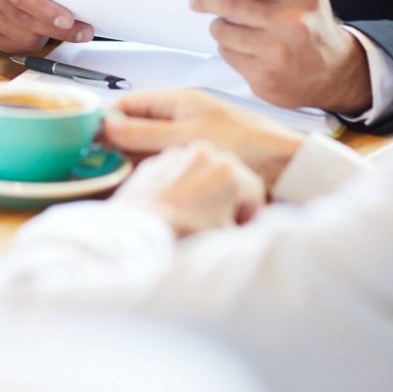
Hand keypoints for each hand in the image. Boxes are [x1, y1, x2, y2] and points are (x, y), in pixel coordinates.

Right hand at [0, 0, 93, 52]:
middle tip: (83, 31)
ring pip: (22, 37)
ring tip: (61, 27)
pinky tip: (43, 33)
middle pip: (23, 18)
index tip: (69, 19)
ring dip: (47, 37)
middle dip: (57, 29)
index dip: (46, 10)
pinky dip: (34, 45)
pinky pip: (14, 47)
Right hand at [104, 89, 303, 186]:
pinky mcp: (199, 159)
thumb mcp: (188, 138)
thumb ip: (146, 133)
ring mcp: (189, 138)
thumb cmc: (247, 144)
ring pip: (149, 146)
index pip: (130, 103)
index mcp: (178, 101)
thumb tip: (107, 125)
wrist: (287, 166)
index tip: (86, 135)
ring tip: (112, 175)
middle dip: (116, 141)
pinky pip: (166, 161)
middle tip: (95, 161)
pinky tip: (144, 184)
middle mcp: (182, 116)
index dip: (107, 117)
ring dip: (133, 158)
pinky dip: (153, 170)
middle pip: (137, 125)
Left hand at [115, 140, 263, 237]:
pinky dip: (178, 186)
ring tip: (192, 215)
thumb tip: (252, 228)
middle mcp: (205, 152)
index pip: (254, 192)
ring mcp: (177, 154)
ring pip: (200, 170)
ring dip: (202, 189)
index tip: (239, 230)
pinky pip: (174, 172)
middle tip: (216, 223)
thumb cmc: (187, 237)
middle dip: (226, 198)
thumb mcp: (229, 239)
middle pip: (227, 176)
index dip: (250, 215)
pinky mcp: (154, 161)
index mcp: (230, 169)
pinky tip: (172, 208)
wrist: (138, 235)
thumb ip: (249, 230)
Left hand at [190, 0, 371, 115]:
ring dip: (218, 25)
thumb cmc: (313, 26)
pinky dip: (228, 47)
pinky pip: (228, 55)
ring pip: (224, 32)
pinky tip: (242, 46)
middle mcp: (291, 24)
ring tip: (226, 24)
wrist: (335, 73)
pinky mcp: (264, 78)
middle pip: (231, 4)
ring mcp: (277, 54)